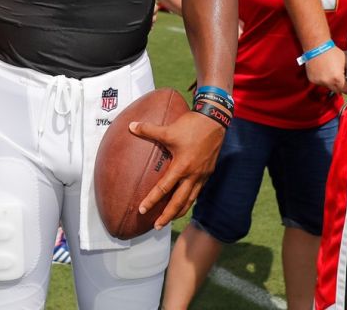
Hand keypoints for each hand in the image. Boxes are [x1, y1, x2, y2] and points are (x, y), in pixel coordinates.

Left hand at [129, 111, 225, 228]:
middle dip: (167, 216)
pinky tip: (185, 201)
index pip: (164, 189)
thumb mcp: (168, 129)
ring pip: (190, 199)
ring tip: (170, 219)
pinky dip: (190, 199)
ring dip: (179, 211)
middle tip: (157, 226)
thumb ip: (148, 129)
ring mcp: (202, 175)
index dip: (152, 200)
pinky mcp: (208, 172)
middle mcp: (193, 175)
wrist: (215, 120)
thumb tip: (130, 126)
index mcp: (182, 166)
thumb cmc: (191, 125)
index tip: (142, 210)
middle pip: (179, 202)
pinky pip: (198, 191)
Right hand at [304, 47, 346, 95]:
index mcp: (337, 79)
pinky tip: (323, 71)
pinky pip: (320, 83)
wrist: (317, 46)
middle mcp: (327, 82)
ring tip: (330, 73)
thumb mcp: (346, 60)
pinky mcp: (312, 79)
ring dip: (330, 83)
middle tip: (341, 79)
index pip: (346, 90)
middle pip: (337, 91)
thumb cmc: (333, 52)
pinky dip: (322, 79)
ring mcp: (319, 82)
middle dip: (340, 86)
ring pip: (328, 87)